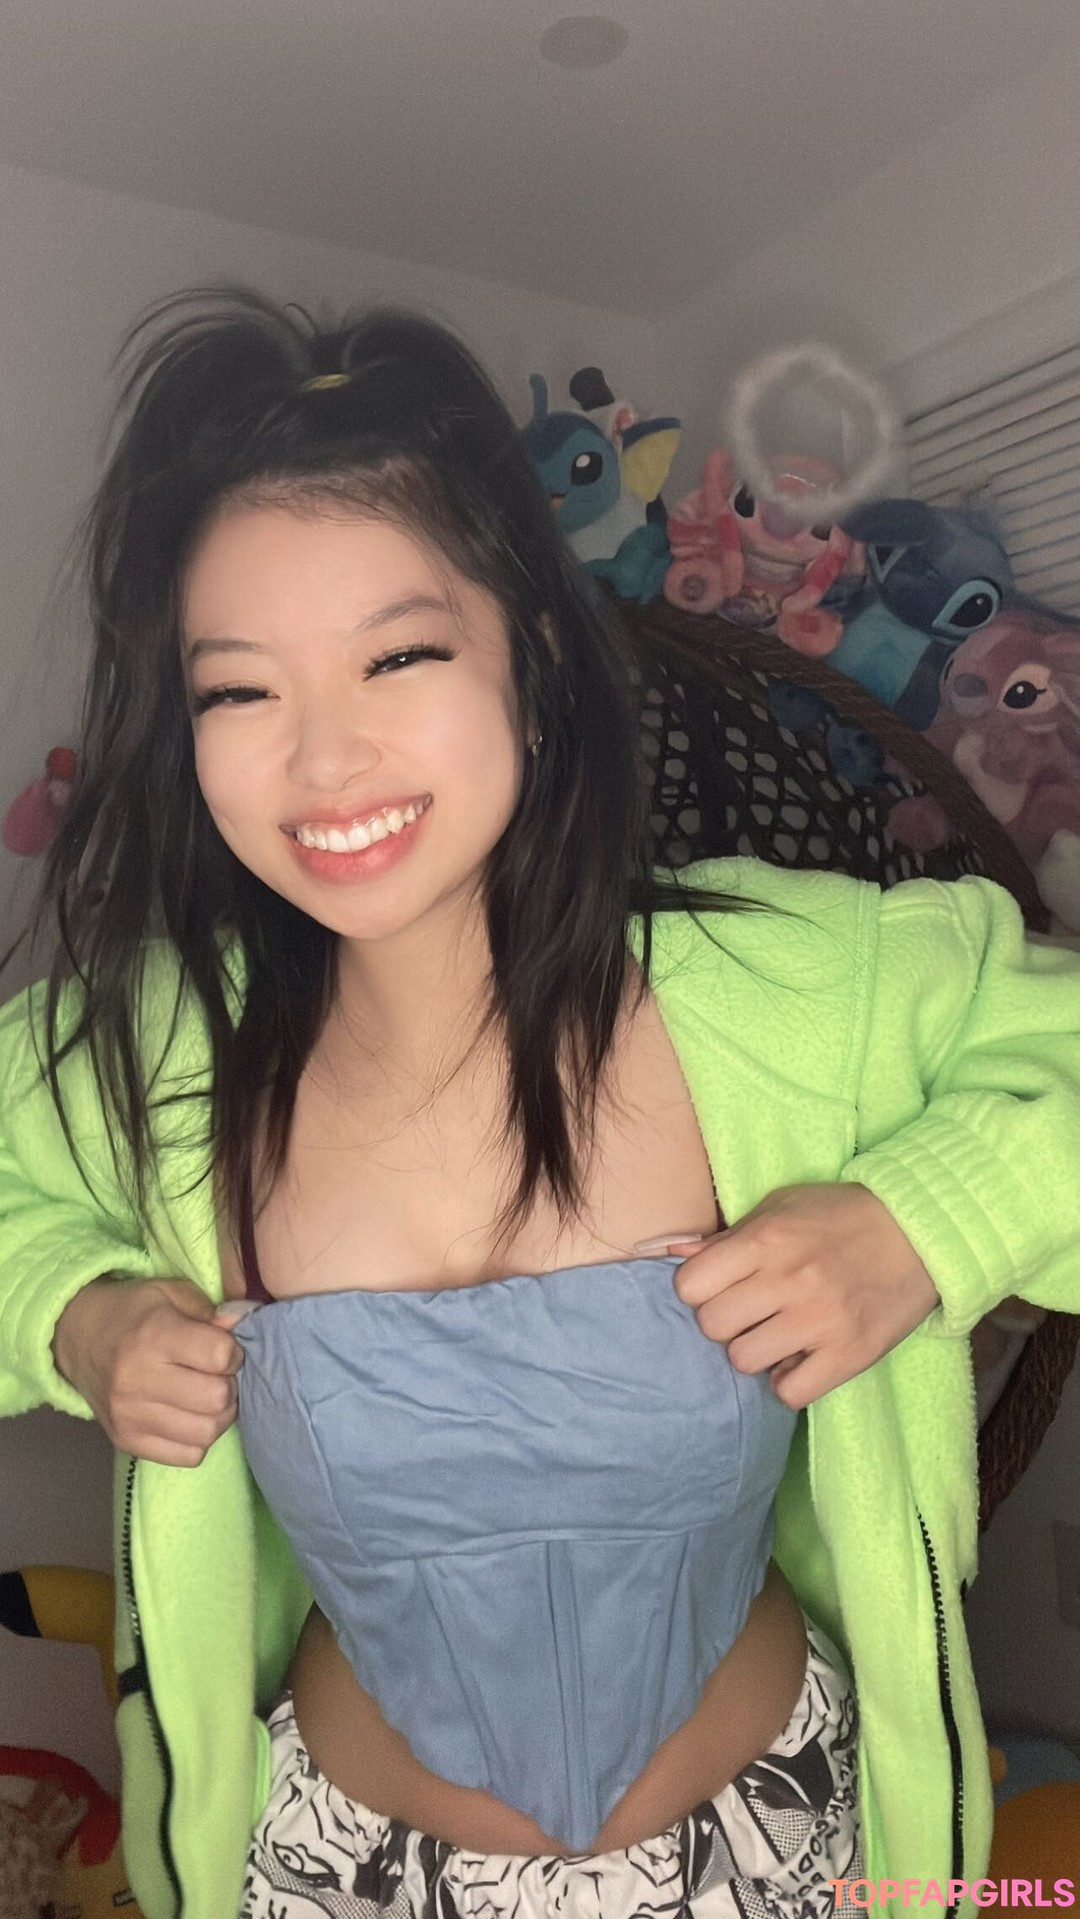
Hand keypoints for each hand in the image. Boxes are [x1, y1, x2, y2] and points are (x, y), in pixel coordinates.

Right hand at [53, 1276, 245, 1465]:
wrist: (78, 1337)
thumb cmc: (134, 1312)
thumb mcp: (171, 1294)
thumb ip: (211, 1312)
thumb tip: (243, 1328)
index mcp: (154, 1336)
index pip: (220, 1356)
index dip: (233, 1352)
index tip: (223, 1349)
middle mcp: (139, 1380)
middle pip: (217, 1398)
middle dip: (229, 1385)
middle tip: (218, 1376)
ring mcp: (130, 1416)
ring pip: (206, 1433)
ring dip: (218, 1415)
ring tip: (207, 1397)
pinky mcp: (127, 1441)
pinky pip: (188, 1457)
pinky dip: (198, 1439)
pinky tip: (190, 1417)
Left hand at [642, 1183, 939, 1408]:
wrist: (920, 1231)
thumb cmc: (841, 1215)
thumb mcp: (780, 1207)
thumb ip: (727, 1236)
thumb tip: (672, 1252)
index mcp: (765, 1240)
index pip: (689, 1287)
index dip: (700, 1290)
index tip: (723, 1287)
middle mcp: (788, 1281)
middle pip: (713, 1326)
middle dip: (726, 1322)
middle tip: (752, 1312)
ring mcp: (820, 1320)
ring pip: (745, 1361)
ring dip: (756, 1351)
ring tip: (779, 1333)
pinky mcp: (850, 1354)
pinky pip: (791, 1392)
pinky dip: (790, 1382)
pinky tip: (802, 1359)